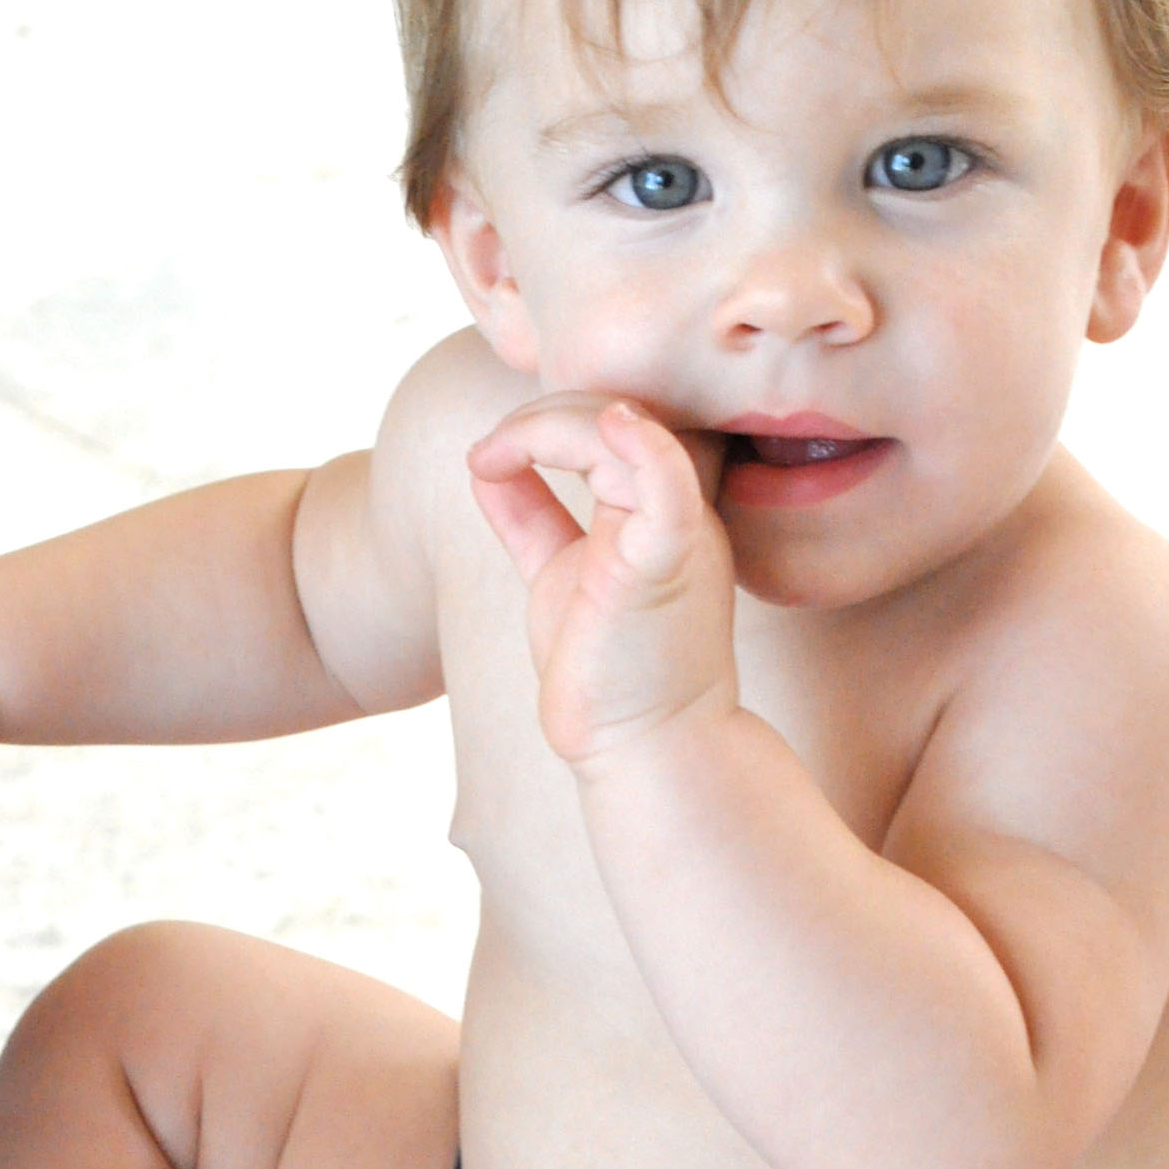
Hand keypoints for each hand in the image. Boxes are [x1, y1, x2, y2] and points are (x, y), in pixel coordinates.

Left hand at [466, 395, 737, 766]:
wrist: (641, 753)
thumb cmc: (607, 676)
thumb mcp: (557, 573)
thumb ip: (532, 518)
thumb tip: (488, 466)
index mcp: (658, 512)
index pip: (616, 426)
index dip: (553, 419)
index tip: (492, 455)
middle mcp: (678, 513)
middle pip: (619, 415)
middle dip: (544, 416)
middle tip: (490, 452)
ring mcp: (679, 533)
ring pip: (625, 432)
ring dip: (549, 426)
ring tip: (497, 453)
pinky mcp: (667, 560)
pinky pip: (667, 481)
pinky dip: (641, 443)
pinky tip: (610, 423)